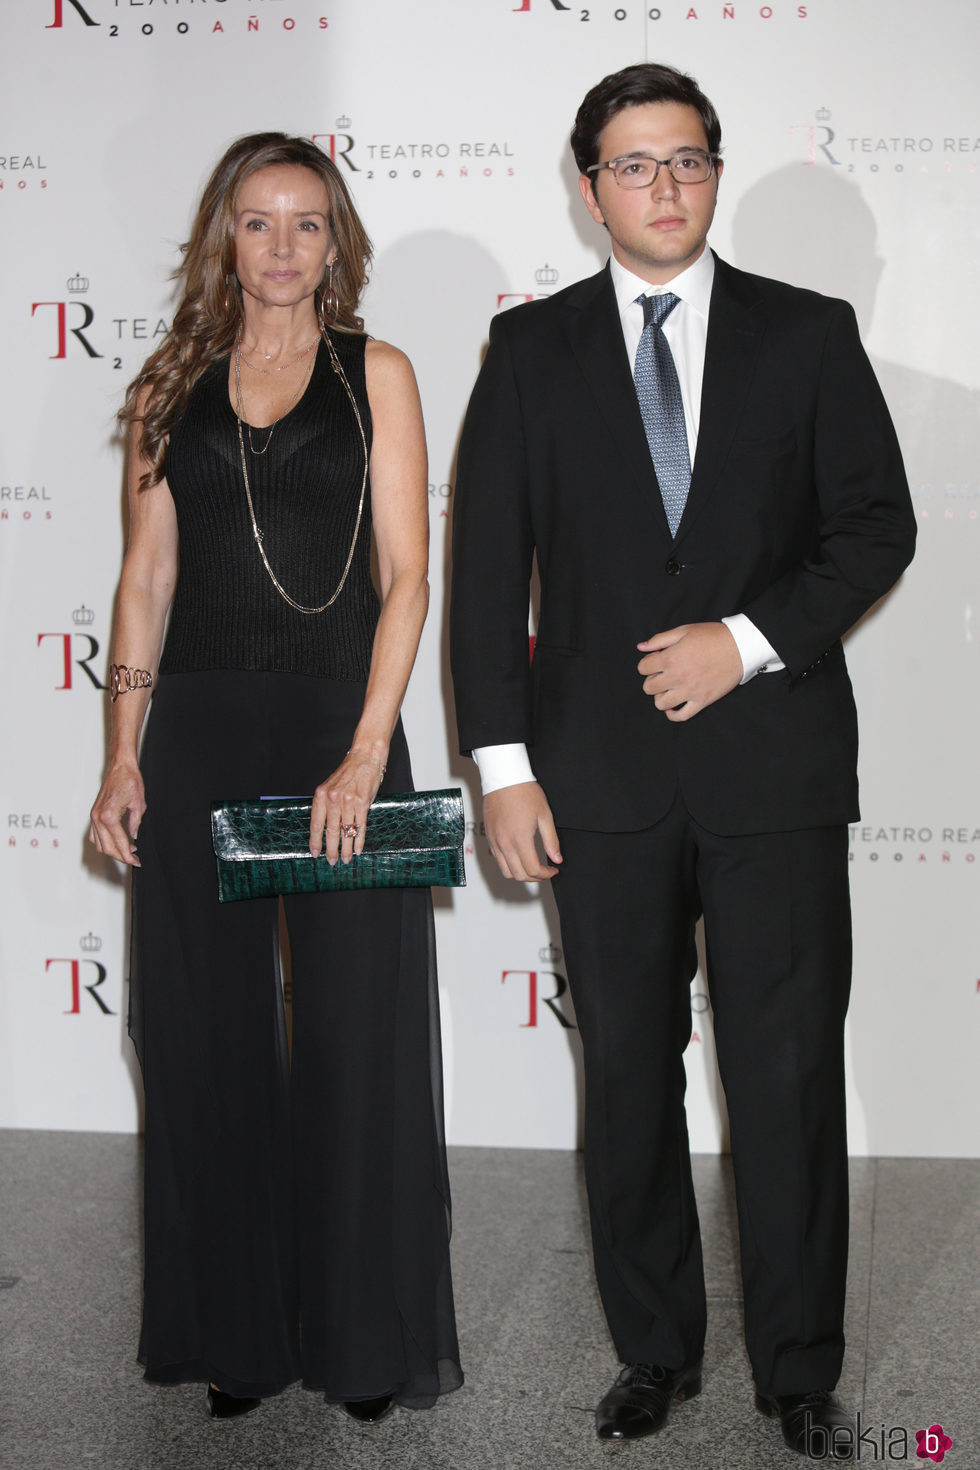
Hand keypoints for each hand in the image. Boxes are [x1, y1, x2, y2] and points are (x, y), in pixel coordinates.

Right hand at [89, 758, 145, 866]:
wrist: (120, 767)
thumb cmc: (129, 780)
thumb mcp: (139, 804)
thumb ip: (135, 823)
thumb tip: (134, 837)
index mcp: (109, 816)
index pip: (119, 843)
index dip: (128, 856)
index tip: (136, 862)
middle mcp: (98, 818)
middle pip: (107, 848)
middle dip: (121, 857)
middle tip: (134, 859)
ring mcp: (93, 816)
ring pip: (99, 844)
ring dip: (112, 850)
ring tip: (128, 850)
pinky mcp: (93, 814)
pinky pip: (95, 835)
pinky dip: (104, 842)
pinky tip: (117, 841)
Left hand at [309, 748, 386, 863]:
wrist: (365, 757)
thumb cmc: (349, 772)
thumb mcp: (331, 786)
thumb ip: (327, 805)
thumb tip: (326, 828)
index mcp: (321, 795)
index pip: (316, 823)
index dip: (315, 841)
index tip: (315, 853)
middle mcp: (333, 799)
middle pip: (331, 831)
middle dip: (331, 849)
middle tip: (332, 861)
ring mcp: (348, 801)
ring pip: (346, 831)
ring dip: (346, 848)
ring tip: (345, 859)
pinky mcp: (363, 803)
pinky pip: (360, 826)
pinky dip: (359, 840)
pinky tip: (357, 849)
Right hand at [484, 782, 561, 881]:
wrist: (504, 778)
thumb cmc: (525, 792)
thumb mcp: (545, 815)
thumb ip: (551, 840)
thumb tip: (556, 858)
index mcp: (520, 839)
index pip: (533, 870)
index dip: (546, 874)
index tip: (553, 870)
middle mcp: (504, 843)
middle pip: (519, 875)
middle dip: (534, 877)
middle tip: (544, 871)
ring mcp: (494, 841)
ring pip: (506, 871)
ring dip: (520, 874)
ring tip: (531, 866)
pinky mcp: (488, 837)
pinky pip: (497, 859)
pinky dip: (508, 864)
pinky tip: (518, 856)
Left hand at [637, 622, 742, 721]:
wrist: (740, 647)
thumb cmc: (712, 636)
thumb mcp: (684, 631)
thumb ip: (659, 640)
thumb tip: (640, 647)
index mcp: (670, 659)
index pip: (643, 668)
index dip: (647, 663)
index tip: (657, 661)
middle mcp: (677, 677)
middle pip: (648, 688)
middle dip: (652, 680)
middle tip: (663, 674)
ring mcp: (689, 691)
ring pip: (661, 704)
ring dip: (660, 697)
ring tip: (669, 689)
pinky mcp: (702, 701)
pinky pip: (682, 716)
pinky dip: (673, 714)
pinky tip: (673, 706)